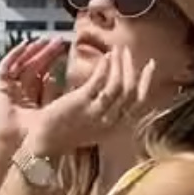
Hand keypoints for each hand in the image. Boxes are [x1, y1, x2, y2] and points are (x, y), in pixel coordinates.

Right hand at [0, 37, 67, 149]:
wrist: (16, 143)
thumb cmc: (35, 133)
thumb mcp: (50, 110)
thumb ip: (54, 94)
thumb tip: (61, 78)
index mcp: (32, 96)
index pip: (43, 72)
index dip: (52, 61)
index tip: (65, 50)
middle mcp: (20, 90)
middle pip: (33, 66)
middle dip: (45, 53)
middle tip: (59, 41)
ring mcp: (9, 87)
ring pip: (21, 63)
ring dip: (32, 51)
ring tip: (44, 40)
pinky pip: (5, 66)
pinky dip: (15, 54)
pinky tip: (25, 45)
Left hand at [34, 49, 156, 154]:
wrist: (43, 143)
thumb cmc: (65, 133)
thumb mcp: (93, 125)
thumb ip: (106, 111)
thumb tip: (112, 85)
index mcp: (116, 128)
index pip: (140, 103)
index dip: (147, 82)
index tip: (150, 64)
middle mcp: (110, 122)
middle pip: (131, 91)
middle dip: (132, 68)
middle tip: (128, 52)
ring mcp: (96, 113)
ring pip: (117, 85)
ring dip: (119, 64)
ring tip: (116, 51)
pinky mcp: (81, 104)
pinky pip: (99, 82)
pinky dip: (105, 67)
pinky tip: (106, 57)